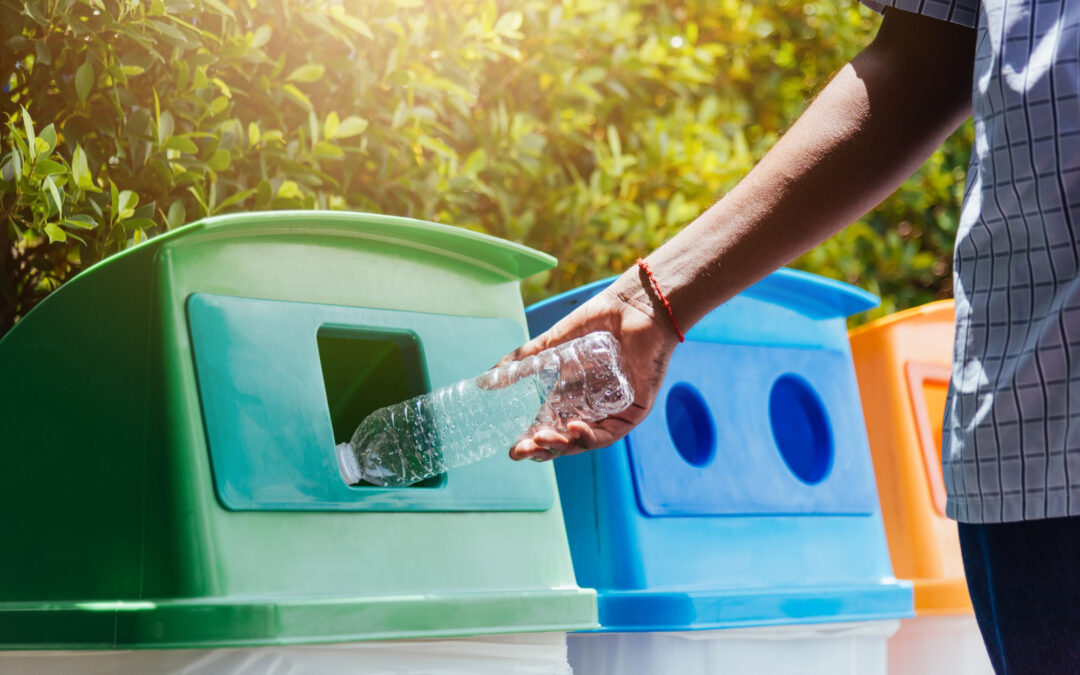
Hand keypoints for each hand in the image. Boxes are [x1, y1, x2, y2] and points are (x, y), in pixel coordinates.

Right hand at [500, 265, 681, 460]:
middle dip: (544, 449)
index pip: (550, 429)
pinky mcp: (634, 409)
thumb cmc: (597, 321)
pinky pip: (613, 432)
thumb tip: (485, 381)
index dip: (532, 443)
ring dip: (565, 445)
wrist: (633, 306)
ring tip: (545, 439)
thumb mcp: (552, 345)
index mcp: (571, 399)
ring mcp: (612, 411)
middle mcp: (591, 409)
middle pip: (566, 441)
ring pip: (587, 441)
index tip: (513, 451)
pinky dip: (593, 436)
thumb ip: (521, 362)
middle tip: (523, 450)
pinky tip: (575, 428)